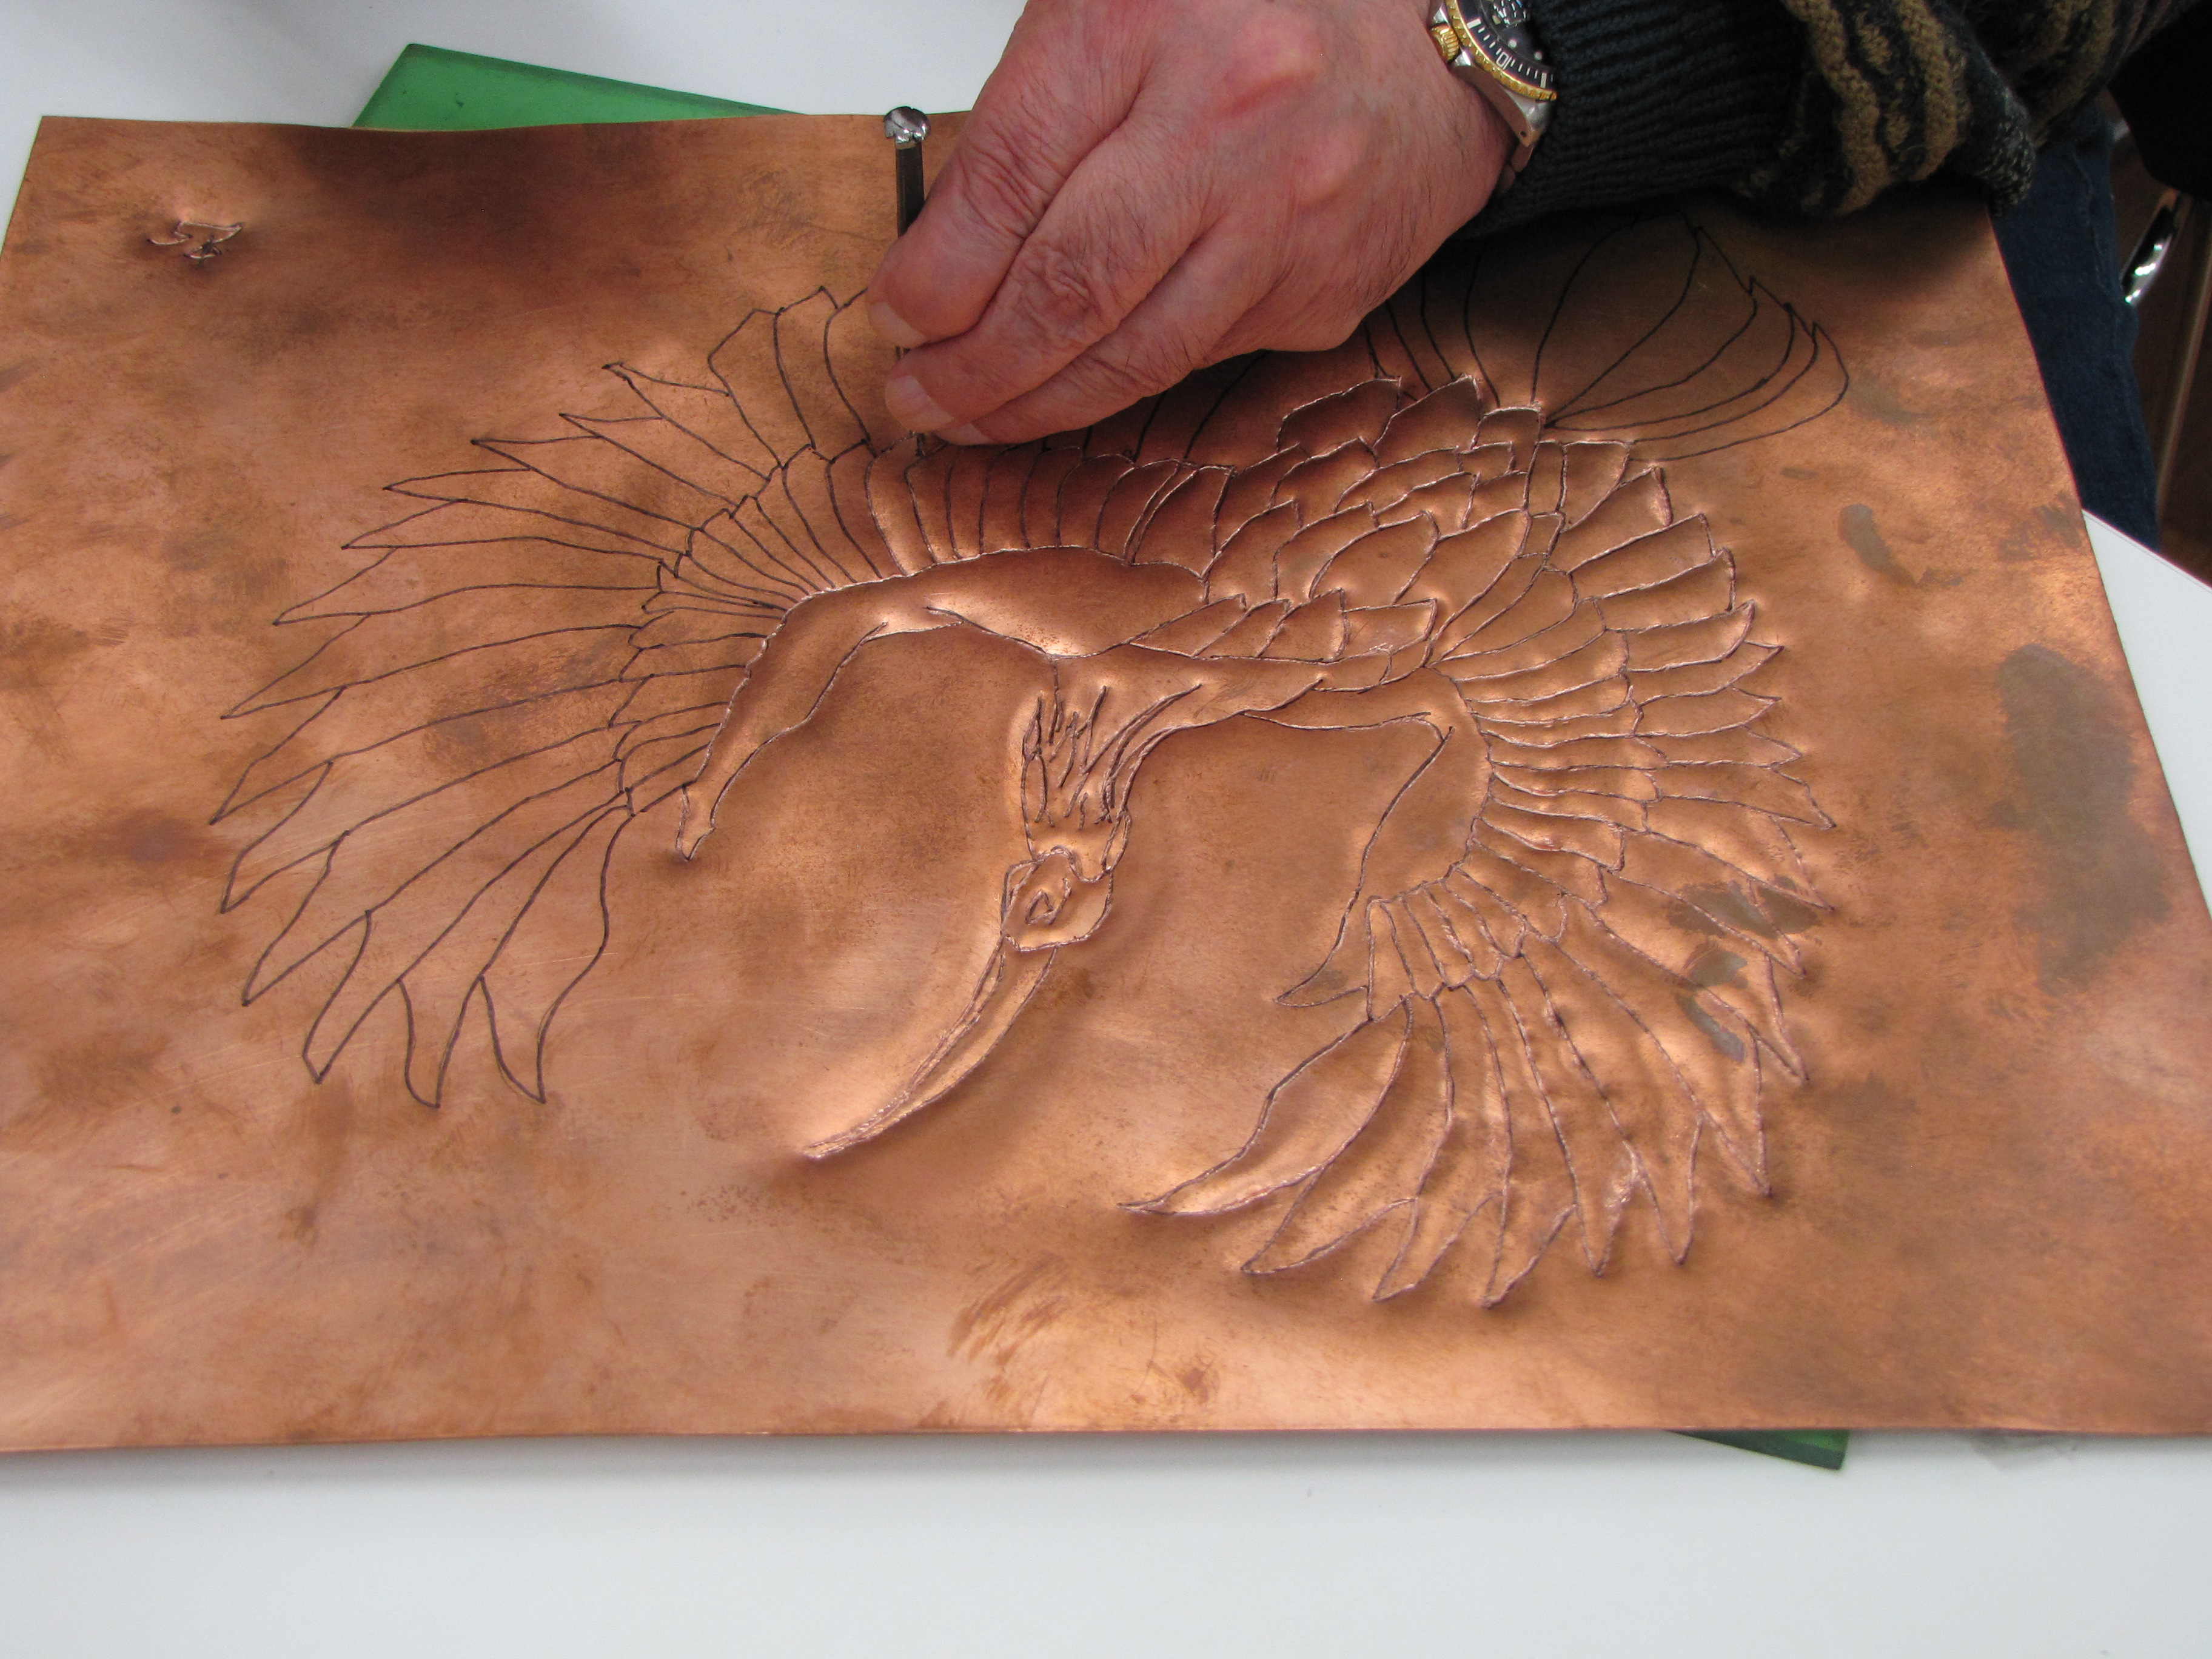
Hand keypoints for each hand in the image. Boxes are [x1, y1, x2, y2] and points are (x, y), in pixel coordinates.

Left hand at [865, 0, 1511, 444]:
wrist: (1433, 49)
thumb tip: (944, 247)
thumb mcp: (1121, 8)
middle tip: (919, 396)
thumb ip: (1032, 112)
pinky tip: (1076, 388)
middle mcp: (1223, 120)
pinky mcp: (1321, 289)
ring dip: (1036, 404)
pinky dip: (1125, 383)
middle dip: (974, 366)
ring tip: (975, 417)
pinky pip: (1200, 358)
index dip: (936, 273)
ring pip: (1134, 352)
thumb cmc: (1259, 21)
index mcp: (1143, 24)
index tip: (898, 318)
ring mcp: (1283, 216)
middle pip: (1067, 286)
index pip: (1006, 176)